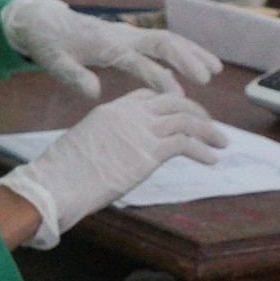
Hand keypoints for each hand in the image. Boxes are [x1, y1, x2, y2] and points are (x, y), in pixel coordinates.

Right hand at [0, 87, 228, 246]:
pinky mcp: (148, 153)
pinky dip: (203, 150)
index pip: (147, 96)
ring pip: (185, 119)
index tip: (183, 113)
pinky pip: (185, 143)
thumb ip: (106, 144)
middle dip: (196, 111)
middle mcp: (128, 115)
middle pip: (172, 102)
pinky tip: (212, 159)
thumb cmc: (63, 175)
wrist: (57, 184)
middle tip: (211, 126)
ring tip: (222, 143)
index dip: (169, 101)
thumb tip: (113, 159)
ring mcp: (139, 132)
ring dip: (208, 131)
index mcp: (111, 110)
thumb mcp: (84, 147)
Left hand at [1, 0, 223, 98]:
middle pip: (163, 42)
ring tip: (216, 69)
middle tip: (208, 78)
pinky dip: (183, 51)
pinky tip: (196, 64)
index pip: (140, 61)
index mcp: (106, 44)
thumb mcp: (52, 62)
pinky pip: (162, 42)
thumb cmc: (48, 44)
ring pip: (168, 39)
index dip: (161, 78)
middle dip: (187, 58)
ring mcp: (129, 34)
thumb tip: (94, 93)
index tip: (179, 96)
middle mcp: (123, 36)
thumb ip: (73, 77)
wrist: (43, 21)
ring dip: (192, 52)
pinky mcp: (130, 37)